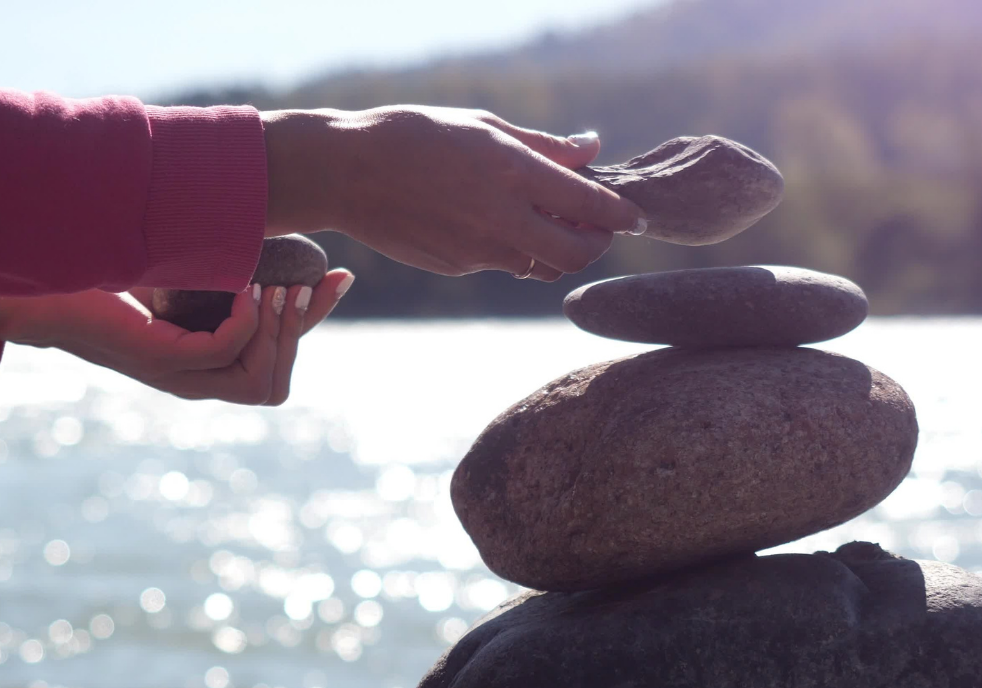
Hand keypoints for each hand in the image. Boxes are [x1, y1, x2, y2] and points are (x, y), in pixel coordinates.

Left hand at [0, 270, 351, 404]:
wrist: (35, 288)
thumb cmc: (98, 276)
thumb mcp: (172, 270)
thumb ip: (212, 267)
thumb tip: (258, 223)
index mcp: (202, 368)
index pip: (276, 365)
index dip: (312, 323)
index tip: (337, 277)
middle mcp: (193, 383)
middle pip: (276, 383)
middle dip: (305, 329)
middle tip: (316, 280)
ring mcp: (176, 376)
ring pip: (258, 377)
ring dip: (281, 330)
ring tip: (285, 284)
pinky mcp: (158, 358)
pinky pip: (227, 349)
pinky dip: (248, 320)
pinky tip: (250, 286)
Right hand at [263, 106, 645, 280]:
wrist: (346, 174)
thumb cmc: (414, 135)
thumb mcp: (482, 125)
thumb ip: (542, 145)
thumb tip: (591, 149)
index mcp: (513, 172)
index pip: (591, 205)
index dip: (622, 215)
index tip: (635, 216)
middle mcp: (503, 218)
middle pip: (577, 253)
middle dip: (597, 244)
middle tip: (596, 228)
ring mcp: (480, 250)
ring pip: (542, 265)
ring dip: (556, 250)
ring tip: (546, 222)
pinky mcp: (459, 267)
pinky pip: (503, 264)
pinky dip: (513, 249)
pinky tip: (489, 222)